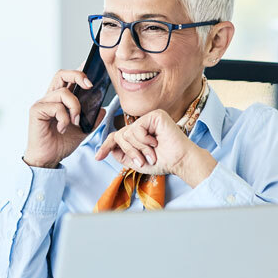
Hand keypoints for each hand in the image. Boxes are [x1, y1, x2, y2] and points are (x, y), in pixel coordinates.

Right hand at [23, 70, 102, 168]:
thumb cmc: (60, 144)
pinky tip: (62, 129)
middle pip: (61, 74)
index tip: (93, 71)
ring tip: (76, 122)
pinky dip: (64, 119)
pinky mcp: (36, 111)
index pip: (68, 79)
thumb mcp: (83, 130)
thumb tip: (102, 108)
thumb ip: (92, 118)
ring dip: (75, 107)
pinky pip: (56, 107)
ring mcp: (42, 103)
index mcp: (59, 100)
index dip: (79, 71)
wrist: (48, 159)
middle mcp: (49, 98)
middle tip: (89, 86)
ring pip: (63, 93)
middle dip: (78, 75)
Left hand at [94, 109, 216, 186]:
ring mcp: (148, 119)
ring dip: (139, 148)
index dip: (106, 146)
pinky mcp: (155, 115)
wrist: (179, 162)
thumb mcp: (136, 161)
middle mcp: (141, 125)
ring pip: (127, 133)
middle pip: (120, 136)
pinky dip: (144, 139)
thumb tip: (110, 147)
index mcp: (137, 135)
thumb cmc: (162, 162)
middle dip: (129, 151)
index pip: (116, 137)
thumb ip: (122, 154)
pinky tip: (156, 142)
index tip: (98, 158)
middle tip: (142, 160)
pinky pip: (137, 128)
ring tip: (152, 153)